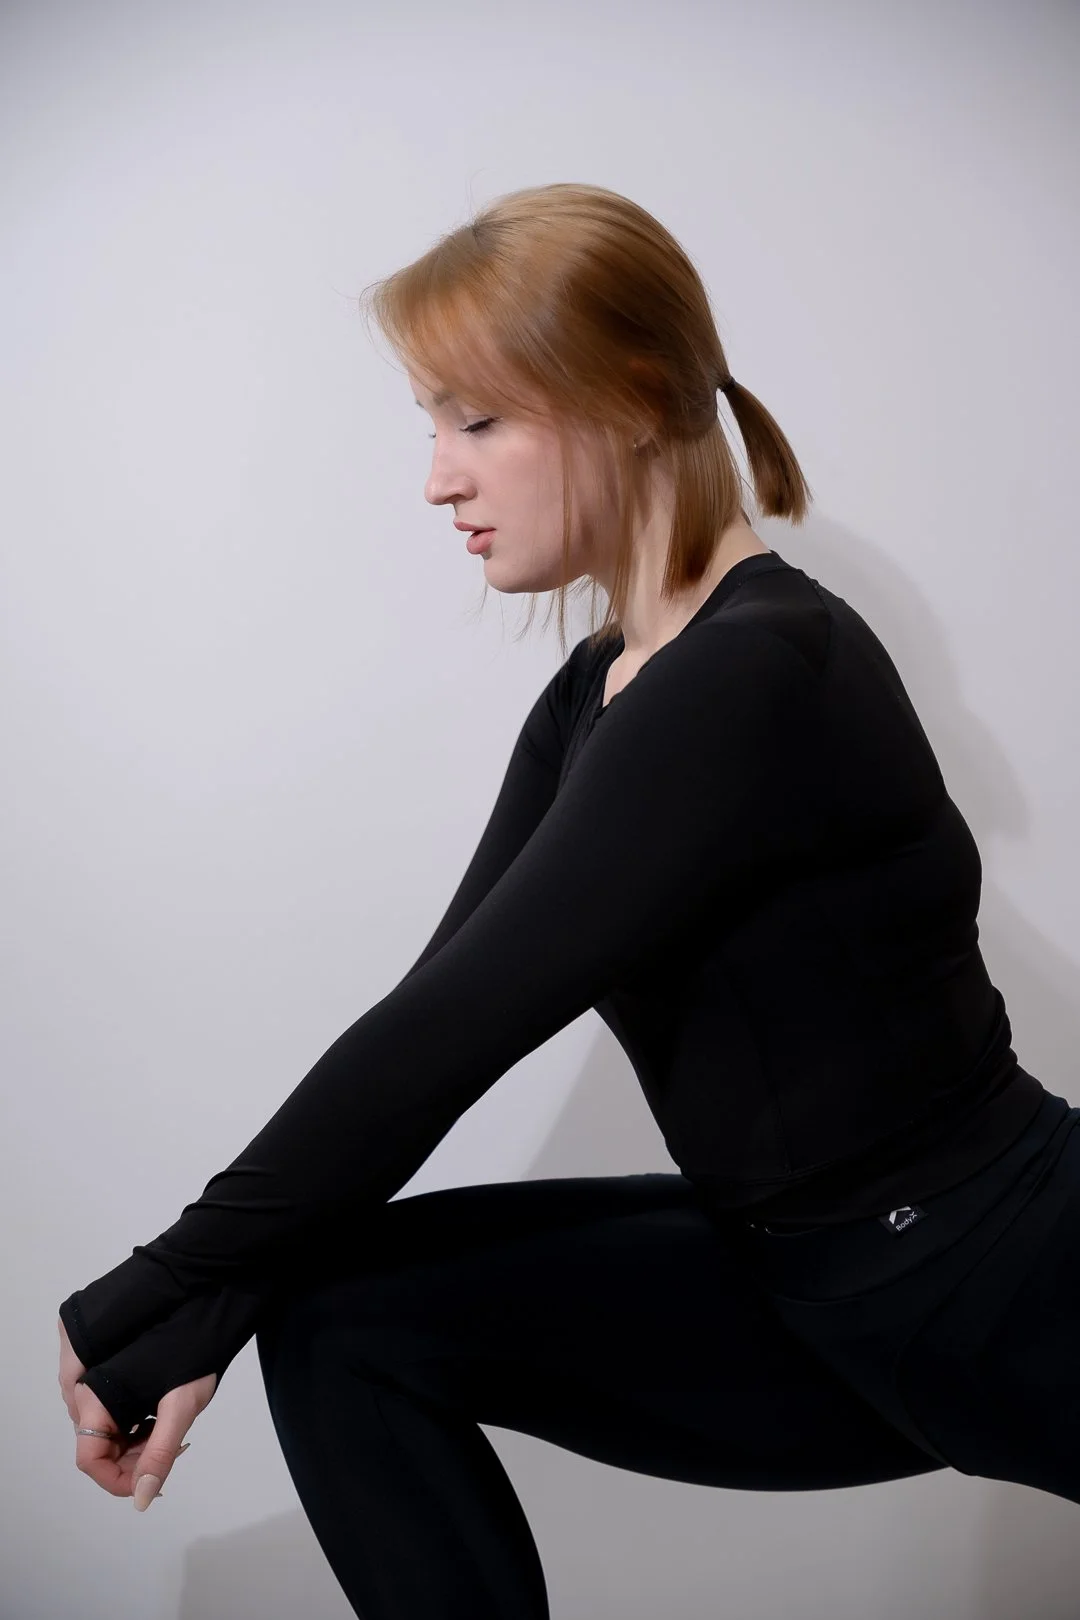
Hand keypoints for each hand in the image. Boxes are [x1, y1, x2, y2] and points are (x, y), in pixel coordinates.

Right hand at [61, 1319, 216, 1508]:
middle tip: (168, 1449)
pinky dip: (132, 1423)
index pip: (88, 1459)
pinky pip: (111, 1410)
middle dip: (130, 1460)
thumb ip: (160, 1454)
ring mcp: (94, 1376)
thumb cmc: (194, 1351)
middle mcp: (86, 1388)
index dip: (116, 1480)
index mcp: (94, 1397)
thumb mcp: (181, 1406)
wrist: (202, 1303)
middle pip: (98, 1446)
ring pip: (105, 1430)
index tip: (150, 1481)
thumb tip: (142, 1500)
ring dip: (133, 1443)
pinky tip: (157, 1415)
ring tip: (165, 1430)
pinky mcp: (108, 1369)